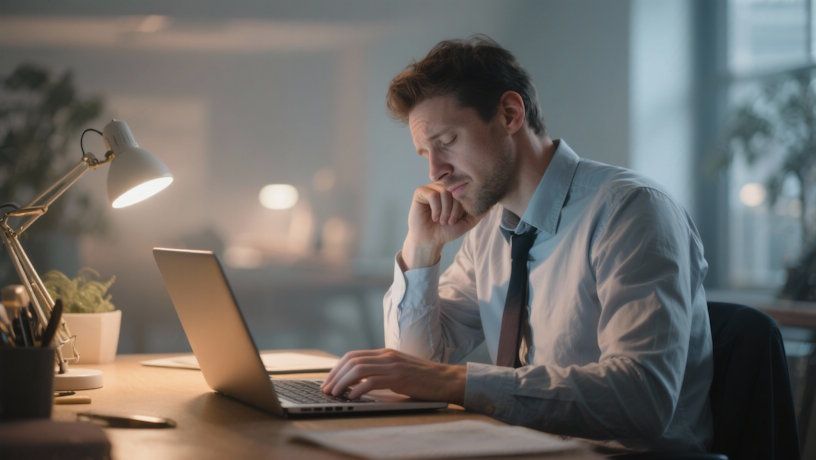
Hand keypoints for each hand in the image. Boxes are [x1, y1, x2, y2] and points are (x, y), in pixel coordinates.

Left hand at [320, 348, 465, 402]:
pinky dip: (358, 389)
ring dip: (343, 382)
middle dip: (335, 375)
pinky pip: (372, 381)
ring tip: (335, 394)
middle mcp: (386, 355)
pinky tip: (353, 397)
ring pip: (358, 369)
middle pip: (352, 360)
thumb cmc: (423, 379)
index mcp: (385, 353)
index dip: (337, 368)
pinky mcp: (399, 377)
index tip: (328, 381)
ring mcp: (393, 365)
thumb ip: (381, 372)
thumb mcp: (398, 370)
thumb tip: (357, 383)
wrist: (446, 379)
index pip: (353, 356)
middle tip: (326, 389)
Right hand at [402, 183, 481, 268]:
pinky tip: (434, 217)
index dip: (463, 206)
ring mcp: (431, 187)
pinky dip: (436, 209)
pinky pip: (433, 195)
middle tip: (450, 222)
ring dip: (445, 210)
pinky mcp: (420, 192)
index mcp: (454, 190)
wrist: (431, 240)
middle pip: (455, 189)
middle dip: (455, 209)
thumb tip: (493, 203)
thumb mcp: (468, 221)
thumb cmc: (447, 230)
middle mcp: (443, 186)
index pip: (465, 189)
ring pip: (445, 192)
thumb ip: (479, 212)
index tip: (457, 219)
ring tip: (442, 220)